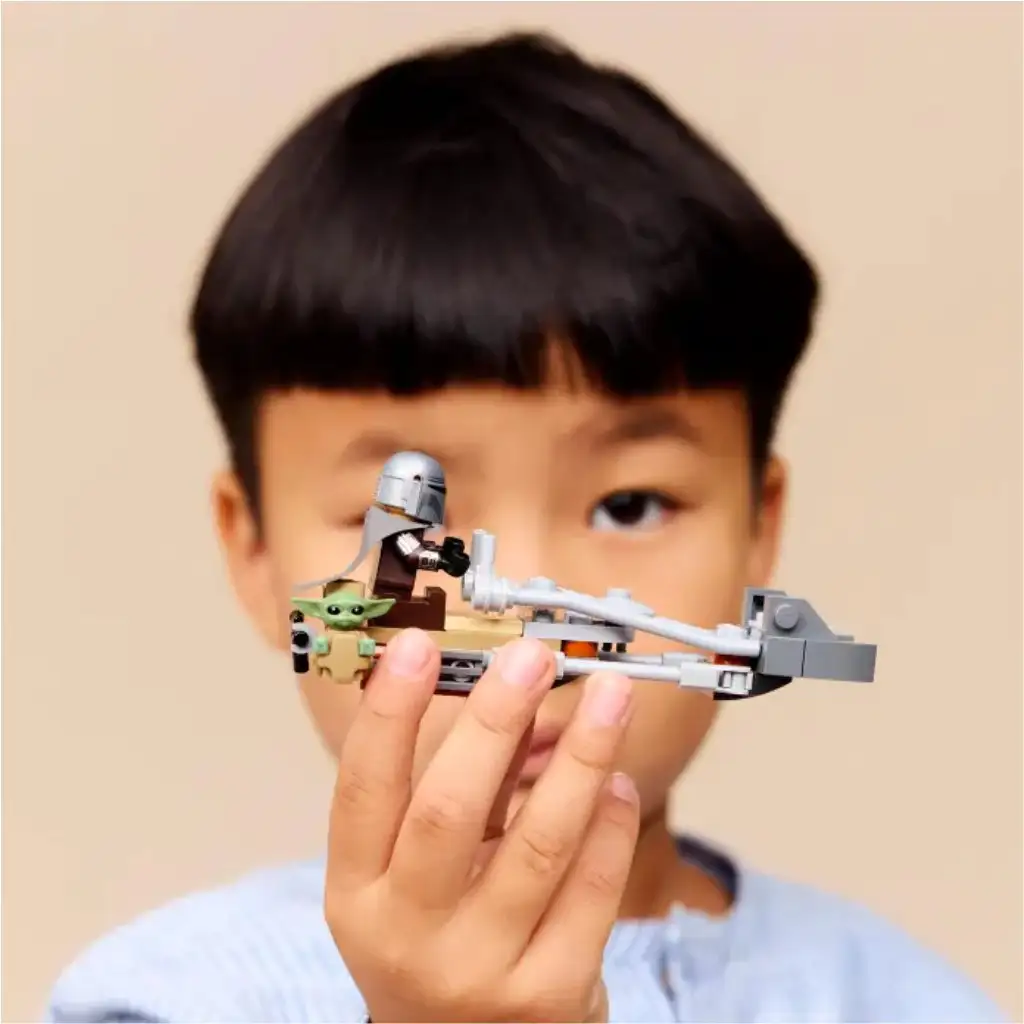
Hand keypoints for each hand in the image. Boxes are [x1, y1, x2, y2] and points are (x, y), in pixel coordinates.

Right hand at [324, 628, 639, 1022]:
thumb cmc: (432, 945)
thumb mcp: (408, 879)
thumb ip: (449, 794)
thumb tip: (504, 700)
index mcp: (357, 893)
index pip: (362, 789)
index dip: (388, 713)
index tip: (417, 647)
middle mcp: (407, 934)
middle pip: (449, 811)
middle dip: (495, 721)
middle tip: (531, 658)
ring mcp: (480, 971)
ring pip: (539, 844)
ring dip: (582, 757)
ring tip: (610, 697)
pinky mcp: (550, 994)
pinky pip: (592, 890)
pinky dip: (611, 824)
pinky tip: (618, 780)